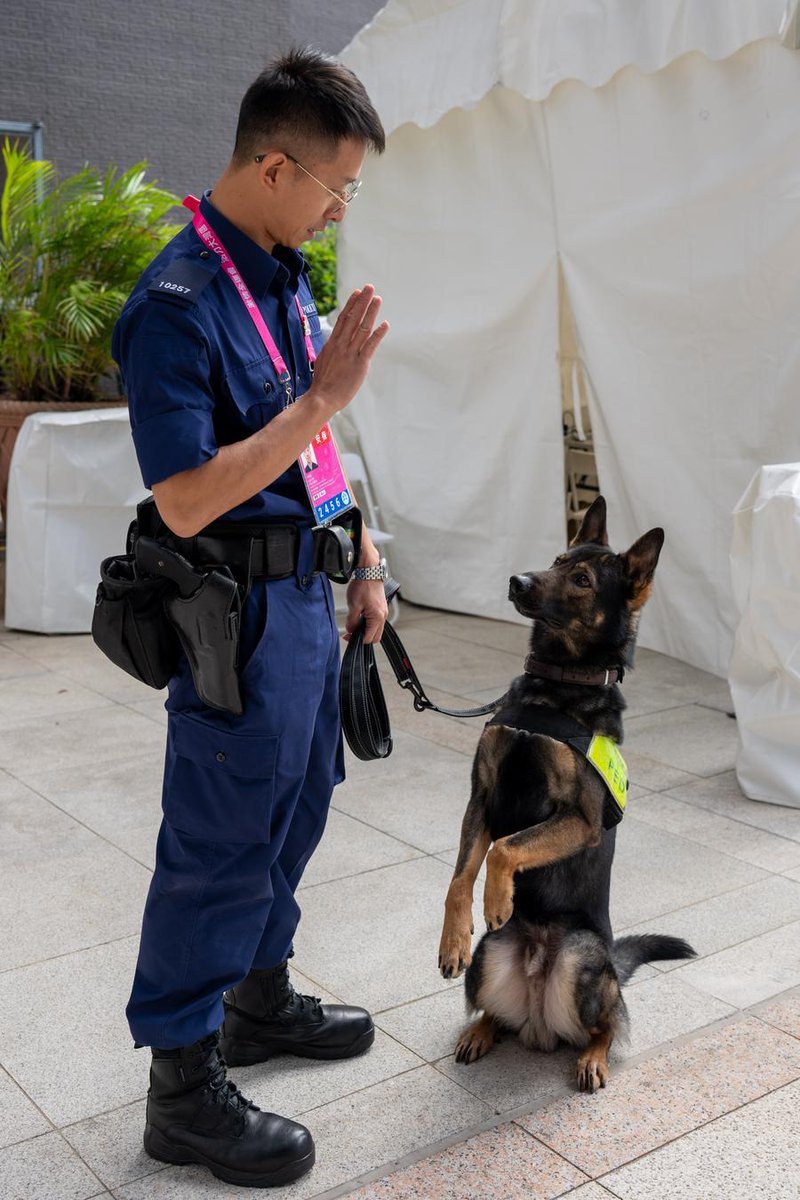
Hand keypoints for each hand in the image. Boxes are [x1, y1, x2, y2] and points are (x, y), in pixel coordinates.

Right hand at [308, 286, 388, 418]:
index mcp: (332, 344)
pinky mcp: (359, 364)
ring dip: (370, 312)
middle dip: (361, 302)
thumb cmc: (322, 385)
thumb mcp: (324, 361)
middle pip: (353, 318)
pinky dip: (378, 334)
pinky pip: (370, 346)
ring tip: (377, 299)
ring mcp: (350, 353)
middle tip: (369, 287)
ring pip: (362, 328)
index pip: (342, 319)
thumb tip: (334, 347)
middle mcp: (341, 345)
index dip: (351, 305)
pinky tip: (385, 324)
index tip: (356, 293)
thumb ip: (332, 352)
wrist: (321, 398)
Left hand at [343, 577, 387, 644]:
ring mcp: (383, 611)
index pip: (368, 638)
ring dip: (366, 629)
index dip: (356, 639)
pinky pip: (376, 621)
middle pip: (375, 636)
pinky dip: (368, 622)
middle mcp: (383, 616)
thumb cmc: (363, 585)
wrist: (369, 571)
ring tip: (355, 623)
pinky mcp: (381, 607)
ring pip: (376, 629)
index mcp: (377, 617)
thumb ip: (352, 621)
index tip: (347, 636)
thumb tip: (350, 630)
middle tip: (351, 632)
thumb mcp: (354, 605)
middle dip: (363, 637)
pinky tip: (360, 616)